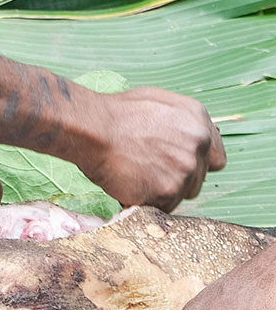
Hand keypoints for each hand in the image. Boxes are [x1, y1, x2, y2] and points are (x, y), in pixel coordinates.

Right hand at [76, 88, 223, 209]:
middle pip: (198, 179)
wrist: (92, 128)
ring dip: (162, 190)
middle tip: (148, 169)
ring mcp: (185, 170)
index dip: (197, 164)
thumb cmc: (117, 113)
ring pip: (181, 194)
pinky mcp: (168, 191)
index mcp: (199, 121)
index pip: (216, 158)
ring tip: (136, 174)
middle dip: (177, 178)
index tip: (179, 166)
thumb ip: (183, 123)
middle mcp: (198, 145)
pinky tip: (131, 183)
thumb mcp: (158, 102)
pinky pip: (163, 206)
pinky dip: (148, 201)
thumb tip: (192, 139)